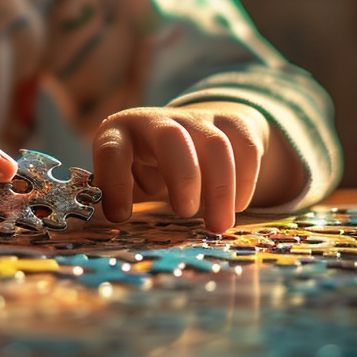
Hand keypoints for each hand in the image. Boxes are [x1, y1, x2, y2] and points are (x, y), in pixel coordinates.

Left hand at [93, 101, 301, 232]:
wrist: (185, 135)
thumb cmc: (146, 172)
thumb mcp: (127, 184)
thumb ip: (123, 204)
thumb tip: (117, 238)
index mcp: (120, 133)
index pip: (111, 149)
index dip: (116, 181)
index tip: (121, 217)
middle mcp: (156, 121)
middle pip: (171, 138)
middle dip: (182, 177)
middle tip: (185, 212)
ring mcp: (195, 119)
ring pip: (216, 144)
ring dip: (220, 188)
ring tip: (218, 225)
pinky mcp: (229, 122)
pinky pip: (245, 145)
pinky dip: (245, 180)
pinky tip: (237, 206)